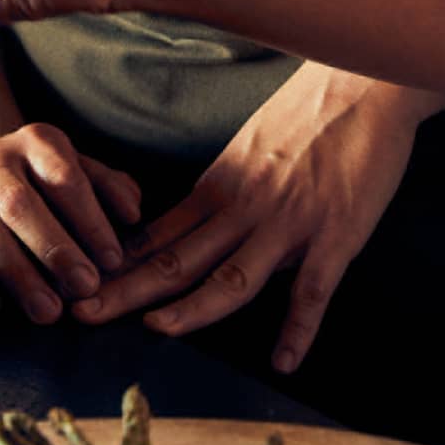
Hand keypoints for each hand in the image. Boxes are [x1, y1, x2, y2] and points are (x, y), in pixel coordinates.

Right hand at [0, 123, 140, 323]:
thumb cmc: (42, 176)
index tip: (113, 260)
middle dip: (55, 248)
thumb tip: (132, 213)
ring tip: (49, 312)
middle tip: (86, 287)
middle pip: (20, 204)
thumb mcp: (78, 166)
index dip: (90, 220)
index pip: (64, 178)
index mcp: (35, 141)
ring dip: (17, 274)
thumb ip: (109, 186)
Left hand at [69, 65, 439, 369]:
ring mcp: (288, 224)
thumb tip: (195, 225)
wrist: (364, 82)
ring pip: (231, 277)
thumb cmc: (308, 110)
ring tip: (157, 332)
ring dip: (192, 308)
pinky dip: (297, 330)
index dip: (117, 267)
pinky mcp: (336, 235)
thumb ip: (225, 191)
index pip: (157, 237)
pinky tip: (284, 362)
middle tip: (80, 313)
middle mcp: (244, 209)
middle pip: (176, 260)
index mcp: (220, 188)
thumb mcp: (249, 147)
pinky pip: (311, 291)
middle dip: (125, 290)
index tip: (80, 287)